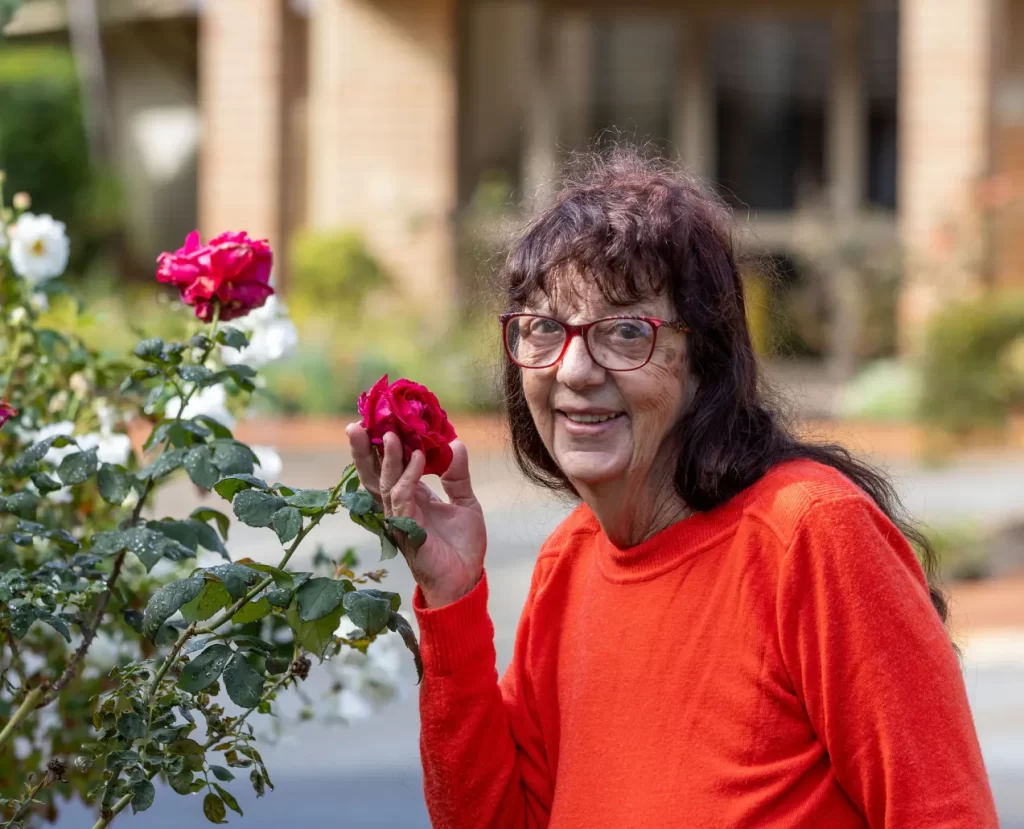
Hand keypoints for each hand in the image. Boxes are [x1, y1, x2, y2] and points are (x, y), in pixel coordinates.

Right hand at [346, 425, 486, 607]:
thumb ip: (458, 475)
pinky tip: (419, 458)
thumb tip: (456, 443)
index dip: (381, 445)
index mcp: (411, 496)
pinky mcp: (408, 530)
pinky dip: (409, 476)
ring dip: (386, 458)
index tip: (377, 420)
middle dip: (363, 450)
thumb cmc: (462, 546)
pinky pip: (403, 498)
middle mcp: (400, 505)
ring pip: (384, 484)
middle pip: (374, 474)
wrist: (466, 579)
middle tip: (356, 424)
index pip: (389, 466)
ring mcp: (401, 518)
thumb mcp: (465, 502)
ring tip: (390, 434)